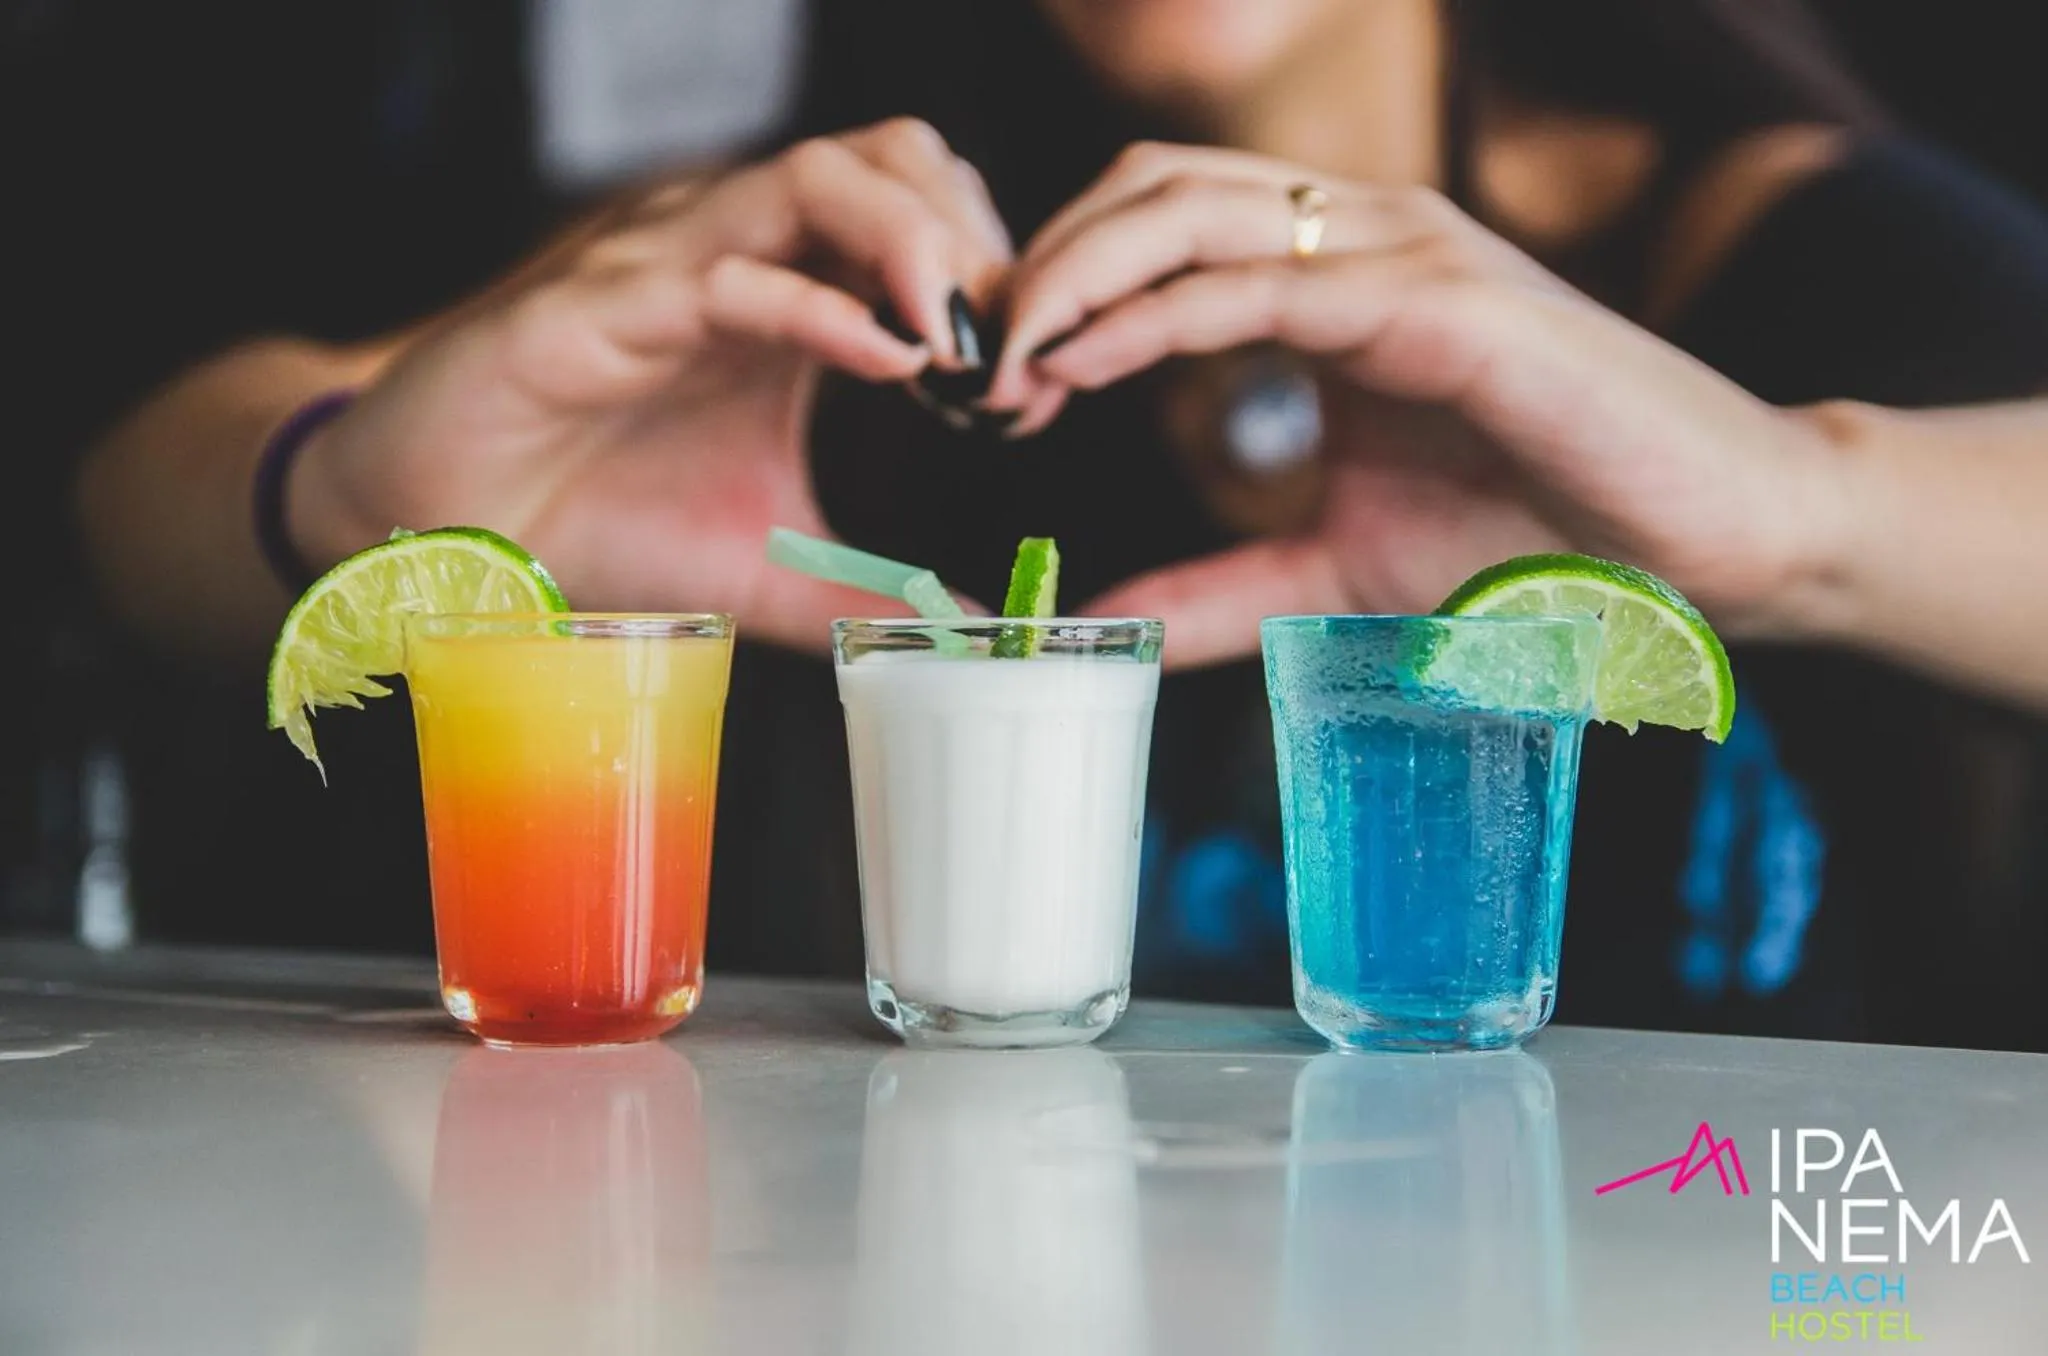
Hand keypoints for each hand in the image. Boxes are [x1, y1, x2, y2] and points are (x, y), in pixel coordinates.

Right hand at [288, 119, 1009, 649]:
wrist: (445, 537)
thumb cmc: (596, 523)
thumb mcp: (765, 570)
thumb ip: (868, 594)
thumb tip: (974, 632)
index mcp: (791, 297)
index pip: (927, 217)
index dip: (998, 283)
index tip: (1030, 390)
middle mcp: (741, 255)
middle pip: (896, 158)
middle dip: (977, 240)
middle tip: (1007, 354)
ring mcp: (672, 265)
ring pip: (820, 176)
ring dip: (915, 243)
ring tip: (959, 343)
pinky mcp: (602, 304)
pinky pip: (726, 269)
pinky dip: (819, 302)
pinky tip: (886, 359)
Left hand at [987, 143, 1845, 666]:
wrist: (1699, 548)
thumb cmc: (1537, 540)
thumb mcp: (1333, 569)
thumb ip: (1218, 587)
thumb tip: (1103, 622)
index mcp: (1332, 277)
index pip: (1160, 225)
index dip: (1060, 286)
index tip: (989, 381)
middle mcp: (1358, 237)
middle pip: (1151, 189)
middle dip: (1042, 264)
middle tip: (970, 363)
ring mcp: (1401, 254)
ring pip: (1189, 210)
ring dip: (1072, 278)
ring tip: (1002, 365)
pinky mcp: (1439, 301)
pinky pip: (1262, 281)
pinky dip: (1153, 313)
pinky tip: (1080, 366)